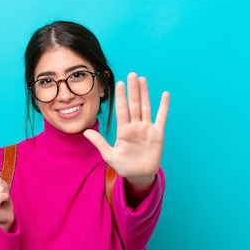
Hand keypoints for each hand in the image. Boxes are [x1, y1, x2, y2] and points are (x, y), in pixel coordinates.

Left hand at [84, 72, 169, 191]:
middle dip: (133, 90)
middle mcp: (135, 126)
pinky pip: (161, 117)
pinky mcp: (158, 134)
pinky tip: (165, 95)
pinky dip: (163, 106)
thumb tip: (84, 133)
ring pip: (146, 107)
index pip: (121, 110)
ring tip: (142, 79)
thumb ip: (99, 143)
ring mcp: (147, 129)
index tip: (119, 83)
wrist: (139, 175)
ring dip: (145, 93)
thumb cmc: (124, 166)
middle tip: (131, 74)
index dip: (121, 96)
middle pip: (134, 104)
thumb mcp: (109, 155)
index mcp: (123, 130)